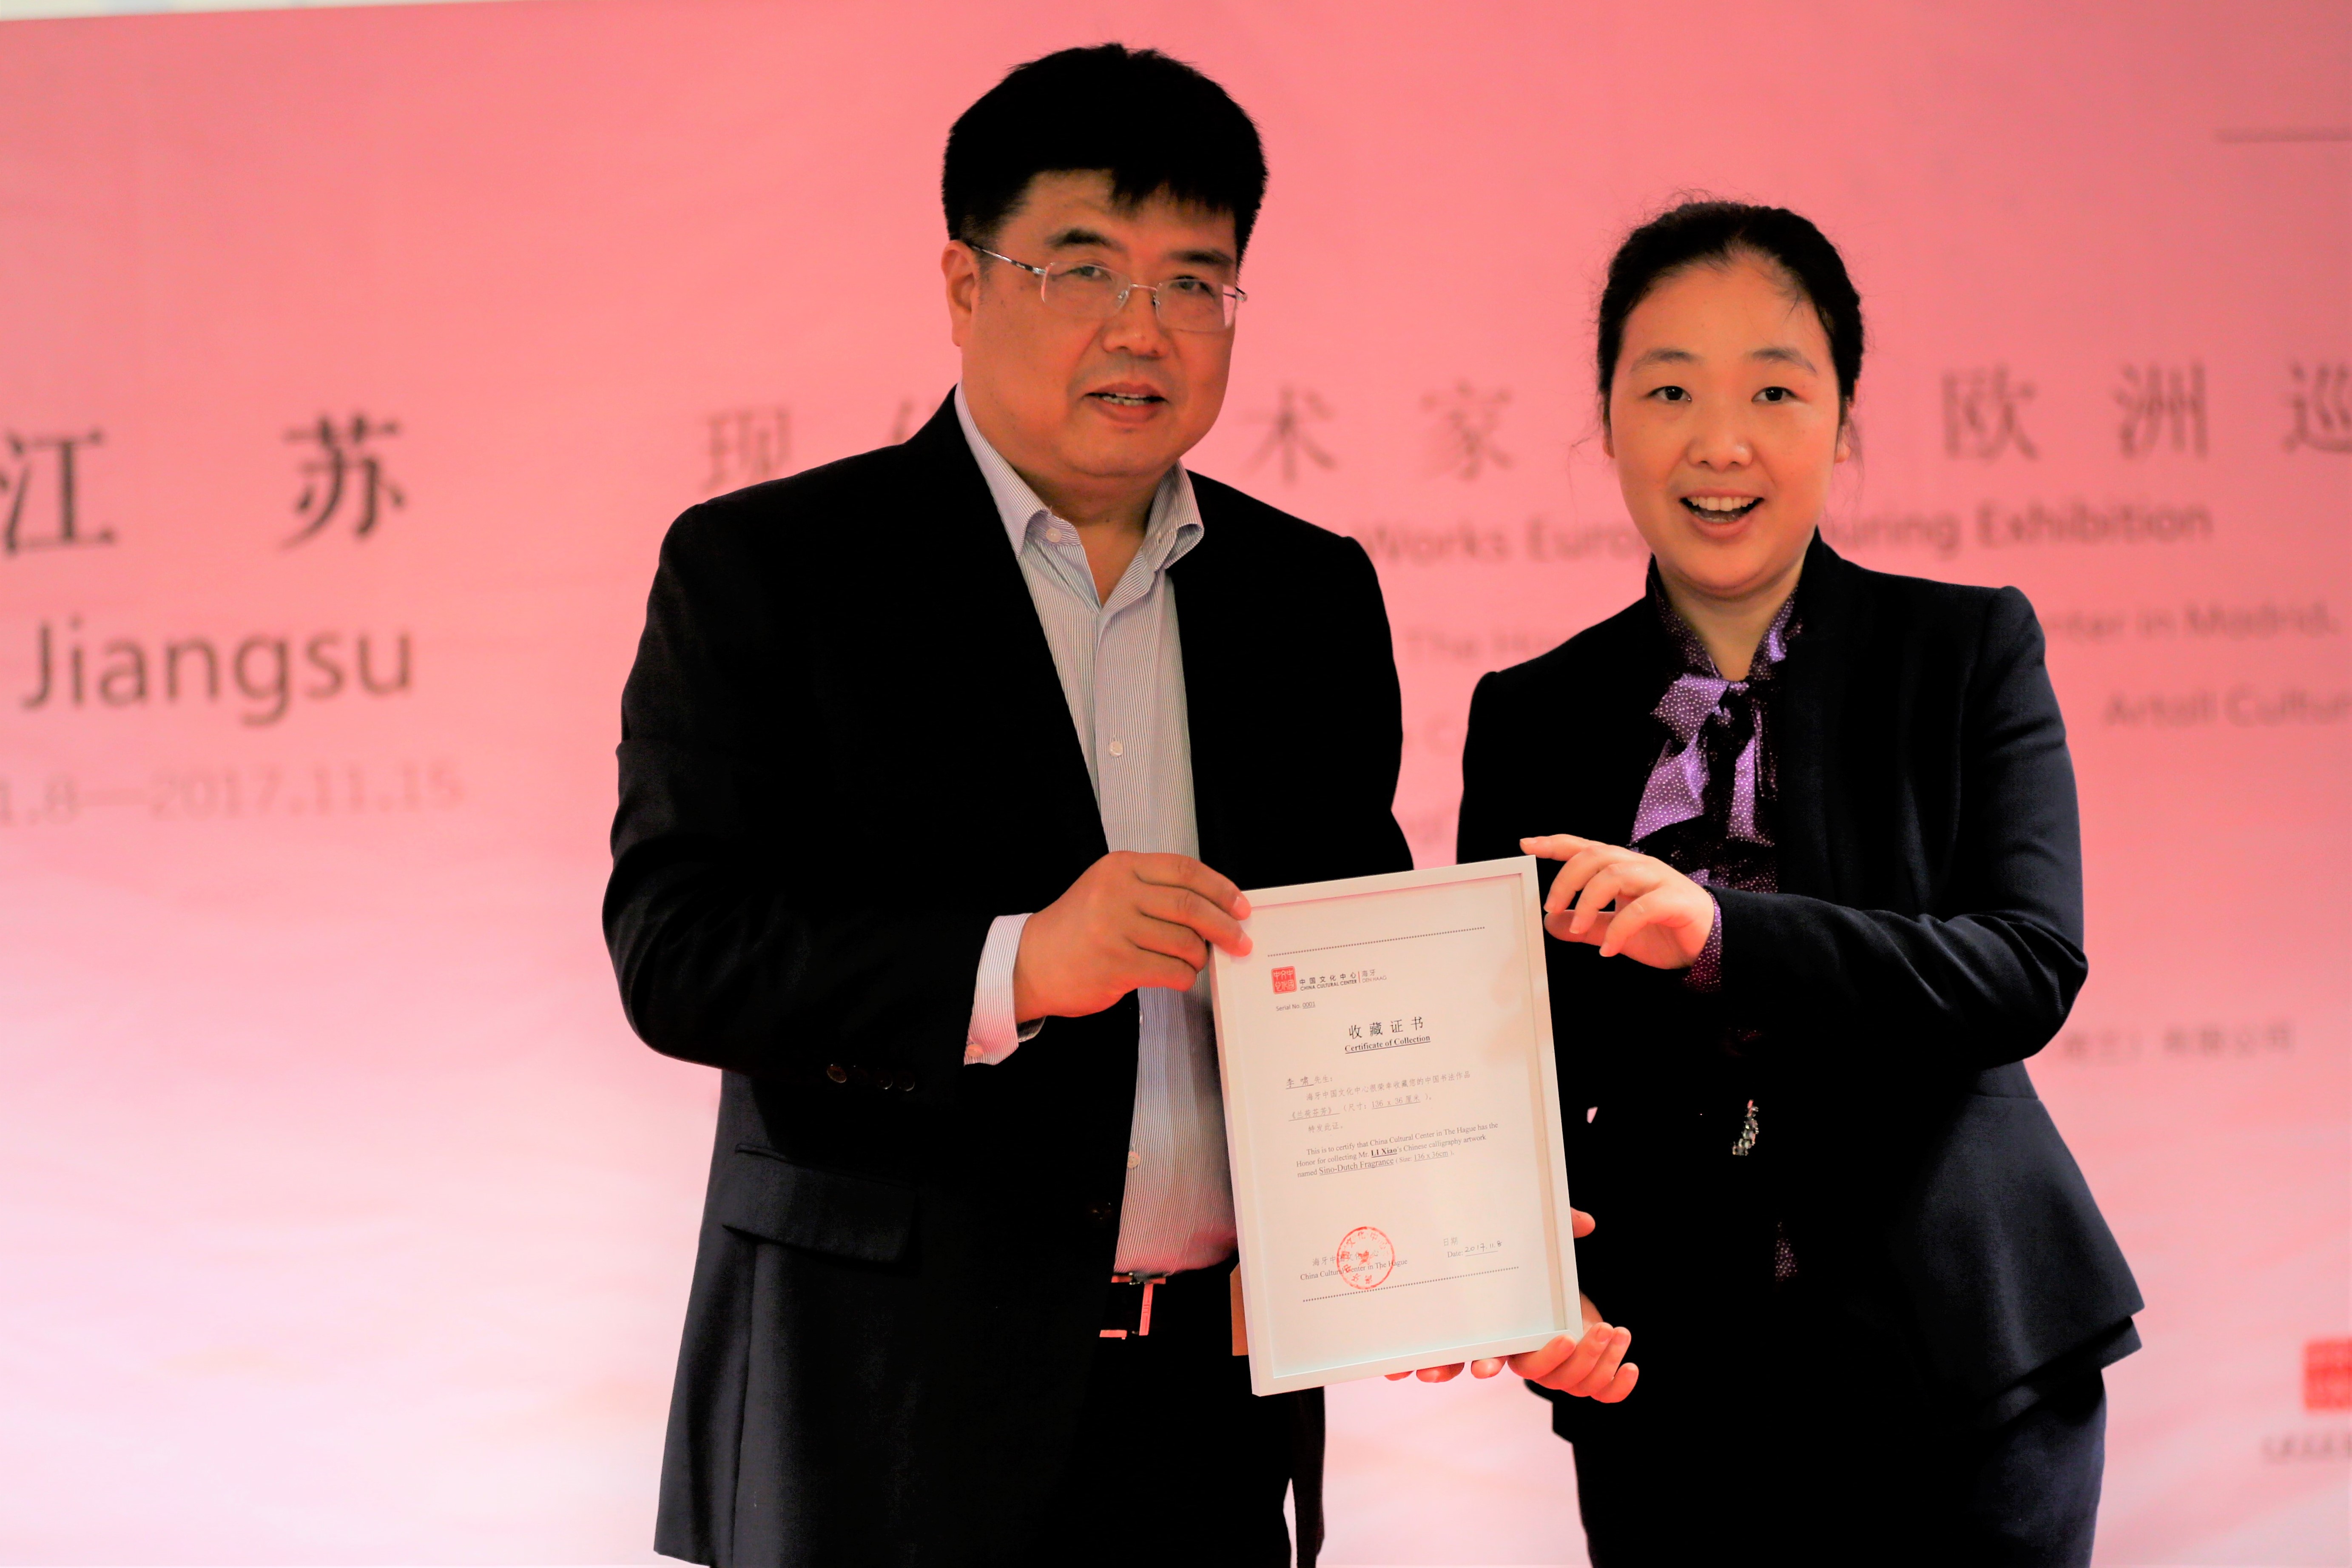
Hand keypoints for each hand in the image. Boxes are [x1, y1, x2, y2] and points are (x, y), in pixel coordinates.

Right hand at [1012, 851, 1251, 1020]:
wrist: (1031, 962)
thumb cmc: (1076, 928)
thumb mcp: (1109, 889)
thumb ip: (1152, 889)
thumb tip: (1211, 905)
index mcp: (1121, 868)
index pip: (1184, 870)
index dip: (1220, 888)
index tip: (1240, 905)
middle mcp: (1118, 893)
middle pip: (1191, 905)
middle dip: (1224, 925)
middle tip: (1239, 939)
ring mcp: (1116, 929)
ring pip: (1185, 941)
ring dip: (1200, 956)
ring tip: (1197, 960)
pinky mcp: (1117, 965)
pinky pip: (1171, 971)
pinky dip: (1184, 976)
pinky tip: (1179, 977)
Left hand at [1385, 1210, 1627, 1389]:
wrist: (1476, 1211)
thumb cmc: (1517, 1233)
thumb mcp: (1535, 1229)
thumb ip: (1558, 1224)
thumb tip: (1587, 1222)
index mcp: (1511, 1316)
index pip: (1508, 1346)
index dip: (1496, 1358)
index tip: (1488, 1366)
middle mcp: (1485, 1327)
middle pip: (1475, 1357)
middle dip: (1458, 1367)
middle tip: (1441, 1372)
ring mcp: (1458, 1328)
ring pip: (1448, 1359)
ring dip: (1433, 1368)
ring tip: (1418, 1371)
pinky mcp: (1432, 1324)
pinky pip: (1420, 1349)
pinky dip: (1405, 1363)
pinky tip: (1392, 1371)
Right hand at [1506, 1293, 1638, 1401]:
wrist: (1567, 1309)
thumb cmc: (1547, 1309)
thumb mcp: (1533, 1310)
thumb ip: (1517, 1325)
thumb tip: (1486, 1361)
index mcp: (1525, 1359)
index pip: (1533, 1367)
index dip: (1551, 1357)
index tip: (1567, 1338)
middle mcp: (1546, 1376)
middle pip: (1565, 1378)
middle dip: (1588, 1353)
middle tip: (1603, 1328)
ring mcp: (1571, 1382)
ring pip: (1588, 1385)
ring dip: (1609, 1359)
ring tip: (1620, 1333)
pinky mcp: (1593, 1383)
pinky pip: (1607, 1394)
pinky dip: (1622, 1385)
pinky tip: (1630, 1367)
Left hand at [1521, 833, 1712, 970]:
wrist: (1710, 945)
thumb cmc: (1663, 931)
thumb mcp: (1615, 931)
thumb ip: (1585, 925)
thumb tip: (1550, 923)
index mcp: (1623, 868)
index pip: (1585, 848)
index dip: (1556, 843)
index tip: (1526, 844)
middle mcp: (1639, 867)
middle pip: (1596, 856)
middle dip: (1567, 879)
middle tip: (1551, 906)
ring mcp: (1659, 881)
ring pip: (1616, 874)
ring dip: (1590, 901)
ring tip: (1577, 928)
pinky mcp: (1676, 901)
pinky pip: (1643, 908)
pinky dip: (1620, 928)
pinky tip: (1608, 949)